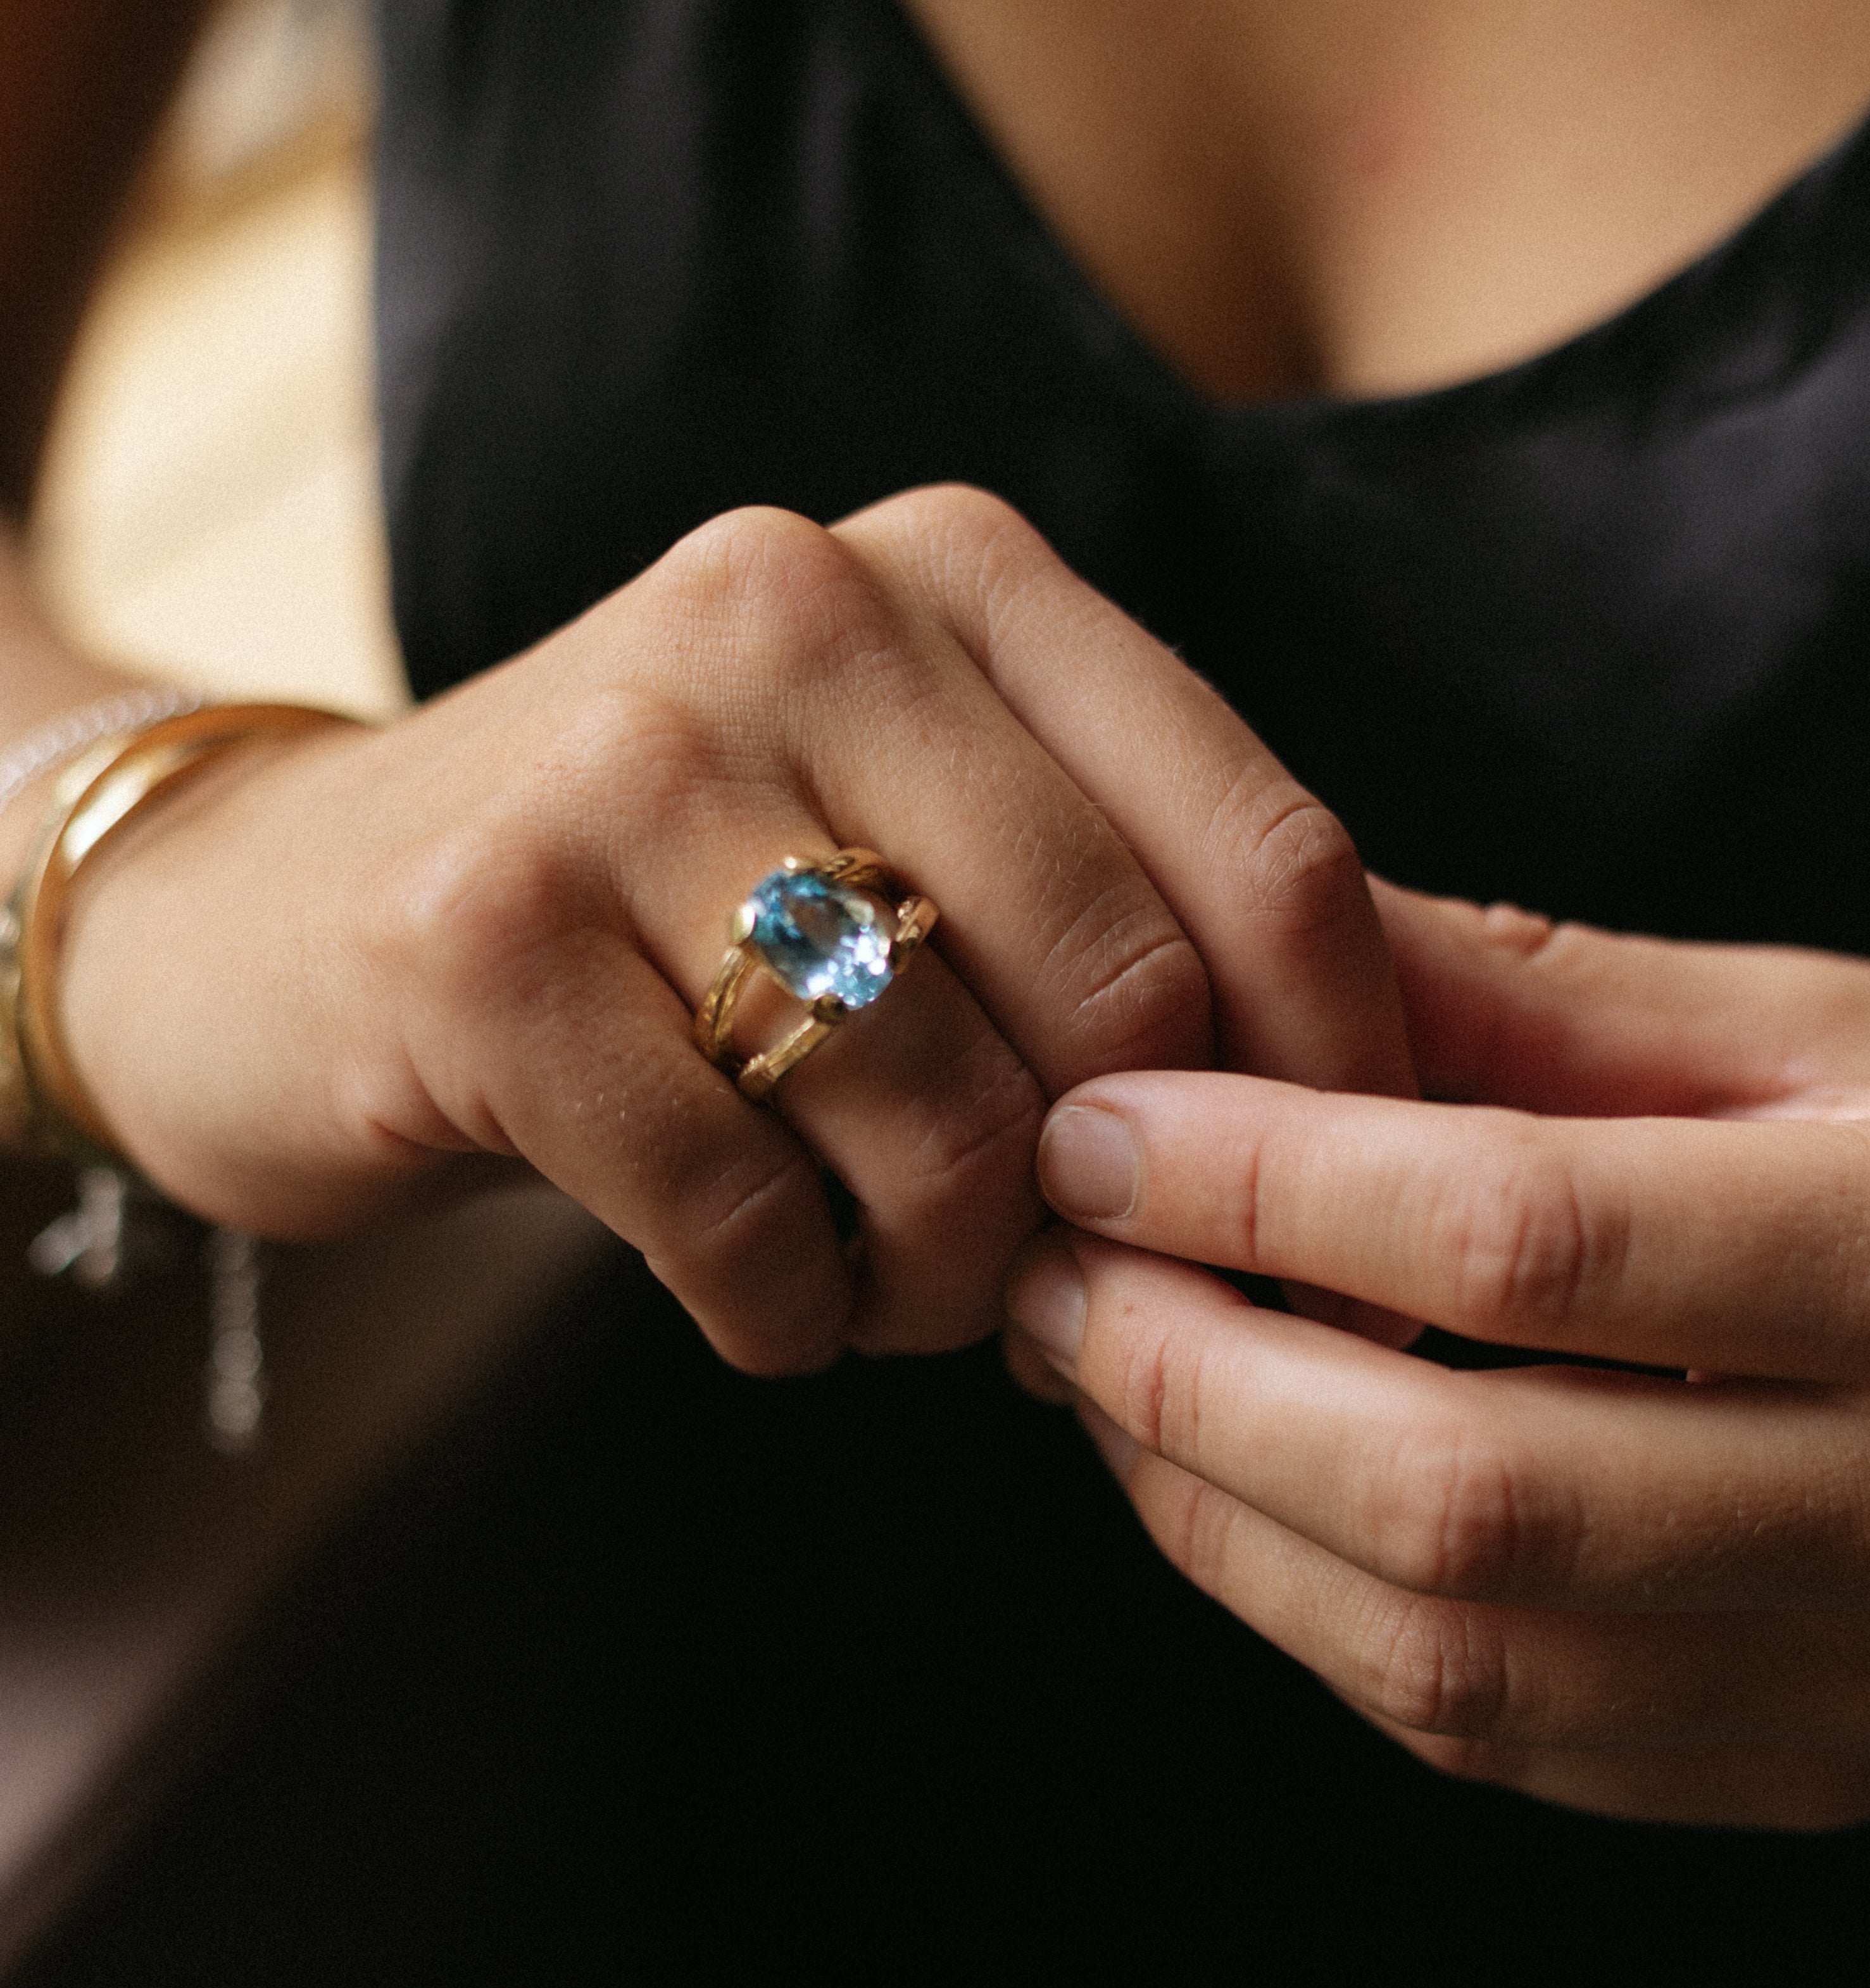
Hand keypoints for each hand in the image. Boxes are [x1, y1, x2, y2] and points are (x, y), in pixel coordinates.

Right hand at [54, 487, 1410, 1370]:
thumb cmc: (667, 916)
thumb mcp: (915, 841)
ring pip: (943, 1119)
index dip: (1338, 1083)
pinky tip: (762, 1296)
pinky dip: (784, 1311)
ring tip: (897, 1292)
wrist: (284, 919)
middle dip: (1125, 1208)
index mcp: (963, 577)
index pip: (1271, 854)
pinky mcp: (479, 931)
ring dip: (947, 1280)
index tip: (1315, 1230)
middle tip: (1061, 1284)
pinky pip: (741, 1209)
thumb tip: (1368, 1119)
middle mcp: (803, 611)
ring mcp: (626, 756)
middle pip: (1127, 999)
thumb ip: (1125, 920)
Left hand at [1007, 881, 1869, 1827]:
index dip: (1269, 1180)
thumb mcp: (1839, 1028)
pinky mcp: (1806, 1763)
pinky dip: (1311, 1613)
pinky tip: (1232, 1491)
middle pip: (1462, 1490)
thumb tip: (1291, 943)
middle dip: (1189, 1374)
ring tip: (1099, 1375)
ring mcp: (1866, 1678)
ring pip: (1452, 1655)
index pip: (1528, 1237)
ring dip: (1214, 1514)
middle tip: (1049, 1268)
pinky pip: (1500, 1736)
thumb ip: (1555, 1002)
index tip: (1098, 1129)